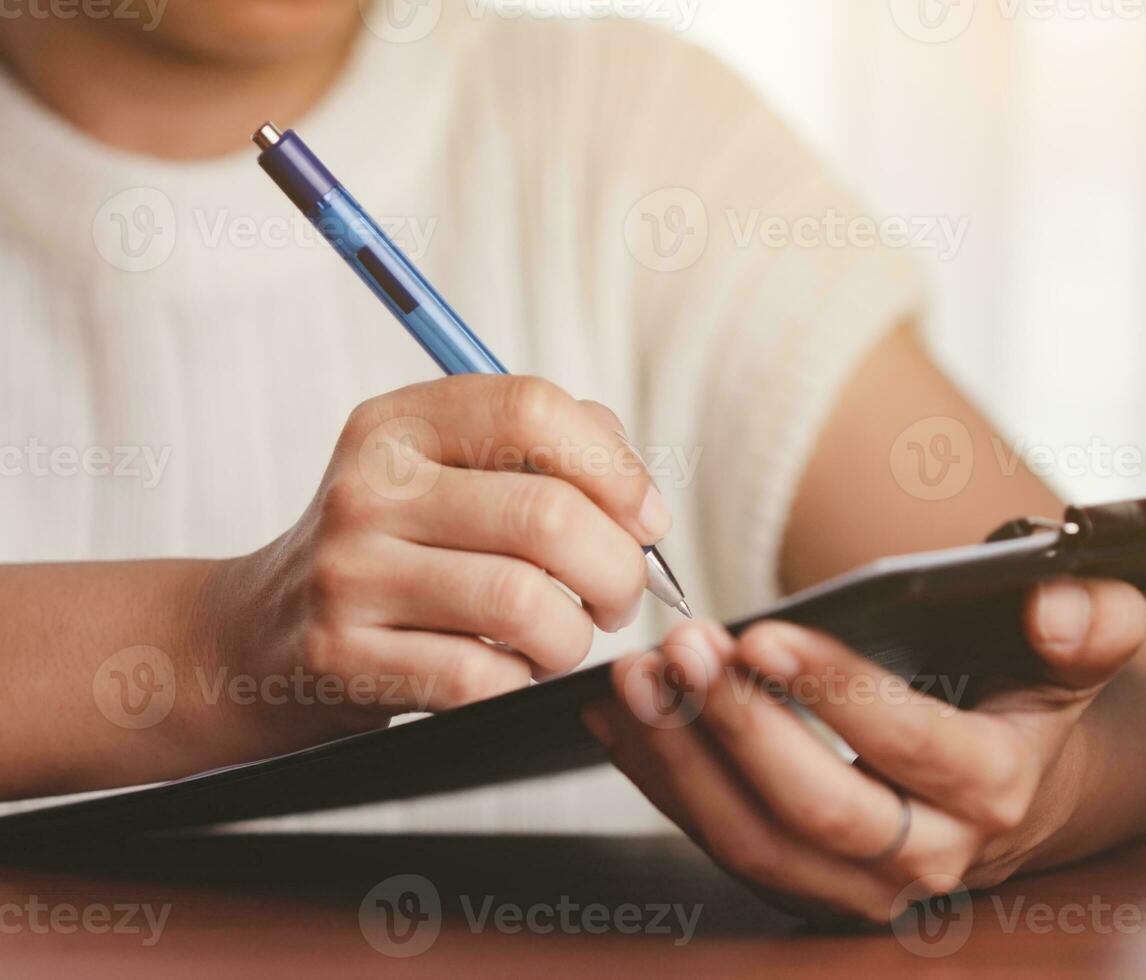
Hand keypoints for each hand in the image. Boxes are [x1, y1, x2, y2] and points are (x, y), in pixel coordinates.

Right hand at [196, 375, 666, 754]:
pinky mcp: (342, 658)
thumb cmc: (392, 551)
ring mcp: (349, 573)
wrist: (259, 636)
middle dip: (617, 569)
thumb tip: (641, 504)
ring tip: (564, 638)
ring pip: (524, 604)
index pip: (532, 409)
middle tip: (620, 595)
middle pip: (546, 516)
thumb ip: (544, 455)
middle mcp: (368, 487)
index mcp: (400, 423)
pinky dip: (521, 684)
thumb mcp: (442, 473)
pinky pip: (482, 677)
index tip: (646, 519)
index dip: (615, 468)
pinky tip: (508, 672)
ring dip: (574, 636)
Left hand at [582, 579, 1145, 923]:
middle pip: (816, 811)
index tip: (762, 633)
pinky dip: (664, 781)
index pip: (908, 743)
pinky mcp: (807, 888)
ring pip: (754, 843)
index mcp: (994, 790)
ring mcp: (860, 888)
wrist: (1028, 794)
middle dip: (740, 727)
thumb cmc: (1032, 706)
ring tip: (637, 680)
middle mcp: (928, 859)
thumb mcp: (1075, 657)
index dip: (833, 692)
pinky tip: (622, 719)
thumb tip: (1060, 606)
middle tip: (685, 648)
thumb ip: (1091, 623)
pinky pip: (722, 844)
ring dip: (683, 761)